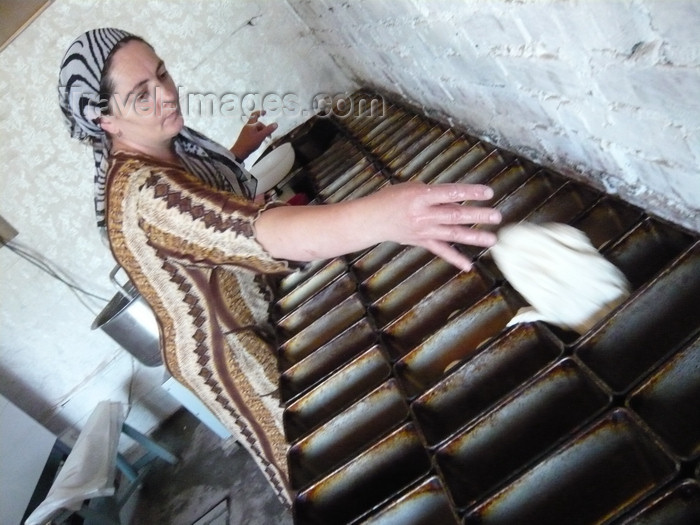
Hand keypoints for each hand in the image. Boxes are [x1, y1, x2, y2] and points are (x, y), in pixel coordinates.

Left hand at [230, 111, 277, 160]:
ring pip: (254, 127)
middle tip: (266, 125)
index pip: (257, 117)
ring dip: (261, 130)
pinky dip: (257, 134)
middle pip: (255, 121)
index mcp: (251, 125)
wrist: (240, 151)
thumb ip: (268, 130)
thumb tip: (275, 124)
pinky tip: (259, 139)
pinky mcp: (245, 136)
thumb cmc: (249, 143)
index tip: (264, 112)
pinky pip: (252, 132)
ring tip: (265, 136)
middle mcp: (247, 126)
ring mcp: (246, 131)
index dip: (260, 113)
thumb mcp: (261, 136)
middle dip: (261, 123)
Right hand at [255, 181, 500, 271]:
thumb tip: (457, 200)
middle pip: (454, 215)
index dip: (469, 193)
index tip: (488, 192)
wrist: (370, 219)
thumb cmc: (390, 198)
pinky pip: (440, 251)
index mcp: (420, 196)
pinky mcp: (421, 242)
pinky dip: (454, 259)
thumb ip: (434, 194)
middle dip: (476, 216)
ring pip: (451, 234)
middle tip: (497, 216)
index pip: (449, 193)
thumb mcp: (411, 188)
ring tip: (492, 239)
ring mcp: (423, 230)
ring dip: (472, 237)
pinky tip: (469, 266)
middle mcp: (423, 214)